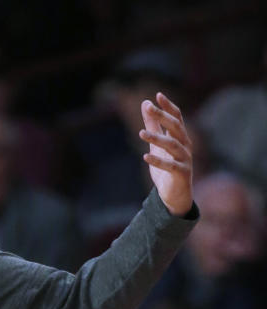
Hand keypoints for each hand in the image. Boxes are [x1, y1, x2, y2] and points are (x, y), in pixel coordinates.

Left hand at [140, 92, 192, 215]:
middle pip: (176, 127)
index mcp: (181, 137)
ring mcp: (185, 160)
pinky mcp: (182, 174)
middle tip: (149, 108)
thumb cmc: (166, 167)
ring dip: (157, 138)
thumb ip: (153, 125)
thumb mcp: (156, 144)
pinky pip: (170, 166)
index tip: (158, 95)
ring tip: (141, 133)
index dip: (168, 106)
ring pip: (173, 145)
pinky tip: (145, 156)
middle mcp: (185, 146)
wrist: (175, 195)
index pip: (177, 117)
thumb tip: (146, 103)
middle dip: (163, 116)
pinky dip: (158, 161)